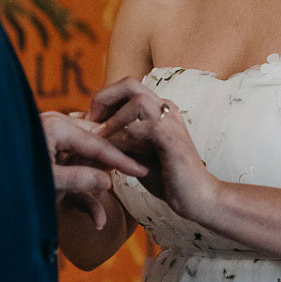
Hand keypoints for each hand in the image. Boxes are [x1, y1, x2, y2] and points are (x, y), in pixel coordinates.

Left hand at [40, 111, 146, 230]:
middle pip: (96, 141)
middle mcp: (57, 124)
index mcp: (57, 127)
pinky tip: (95, 195)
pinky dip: (83, 177)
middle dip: (114, 160)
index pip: (98, 144)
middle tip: (137, 172)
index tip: (142, 170)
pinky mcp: (49, 145)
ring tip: (120, 179)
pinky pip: (74, 158)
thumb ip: (79, 180)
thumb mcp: (48, 182)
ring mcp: (52, 133)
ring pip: (87, 149)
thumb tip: (108, 181)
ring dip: (98, 170)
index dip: (121, 160)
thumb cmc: (11, 179)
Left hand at [89, 78, 221, 224]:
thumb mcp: (134, 154)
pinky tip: (117, 154)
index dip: (102, 101)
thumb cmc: (166, 177)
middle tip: (91, 123)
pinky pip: (144, 127)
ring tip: (100, 140)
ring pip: (137, 101)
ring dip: (113, 120)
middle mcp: (166, 109)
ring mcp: (171, 122)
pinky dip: (125, 138)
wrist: (198, 198)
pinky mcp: (173, 139)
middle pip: (129, 83)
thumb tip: (83, 121)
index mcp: (158, 109)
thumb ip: (115, 138)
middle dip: (104, 100)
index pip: (125, 88)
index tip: (87, 123)